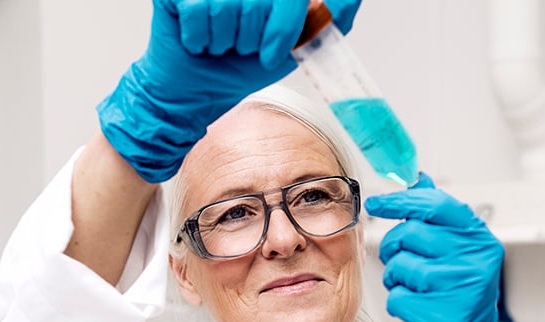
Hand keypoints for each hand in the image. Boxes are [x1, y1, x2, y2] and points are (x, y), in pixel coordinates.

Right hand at [97, 0, 361, 182]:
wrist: (196, 90)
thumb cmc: (241, 65)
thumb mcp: (291, 46)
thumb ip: (320, 21)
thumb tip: (348, 1)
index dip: (290, 22)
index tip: (277, 49)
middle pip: (267, 1)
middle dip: (258, 38)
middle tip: (246, 49)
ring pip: (231, 7)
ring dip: (228, 40)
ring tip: (221, 45)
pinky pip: (200, 12)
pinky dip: (201, 39)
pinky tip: (200, 42)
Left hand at [364, 173, 529, 321]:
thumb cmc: (456, 301)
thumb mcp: (455, 254)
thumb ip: (437, 217)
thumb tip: (420, 178)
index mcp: (480, 241)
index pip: (436, 205)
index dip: (401, 200)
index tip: (377, 203)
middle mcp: (476, 262)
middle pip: (411, 234)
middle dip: (395, 247)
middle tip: (402, 262)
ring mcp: (462, 291)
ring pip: (401, 266)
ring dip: (397, 279)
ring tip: (416, 291)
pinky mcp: (444, 318)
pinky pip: (398, 297)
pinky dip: (399, 304)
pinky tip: (417, 312)